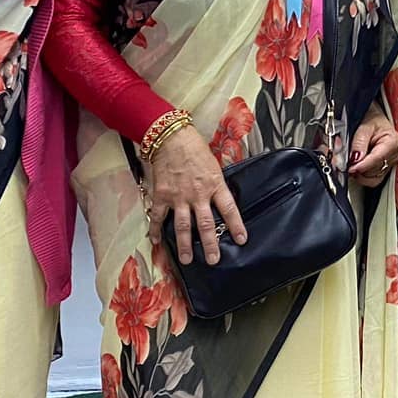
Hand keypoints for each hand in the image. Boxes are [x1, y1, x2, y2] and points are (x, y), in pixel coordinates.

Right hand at [146, 124, 243, 264]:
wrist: (171, 137)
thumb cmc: (195, 148)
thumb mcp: (214, 165)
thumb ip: (216, 184)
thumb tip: (221, 199)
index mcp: (215, 185)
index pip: (229, 209)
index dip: (236, 225)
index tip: (242, 240)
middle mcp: (198, 194)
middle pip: (205, 224)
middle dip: (210, 244)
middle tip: (213, 260)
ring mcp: (178, 197)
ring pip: (182, 226)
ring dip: (184, 245)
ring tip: (187, 260)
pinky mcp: (162, 195)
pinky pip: (158, 216)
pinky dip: (155, 230)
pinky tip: (155, 242)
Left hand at [347, 107, 397, 187]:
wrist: (372, 116)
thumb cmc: (371, 118)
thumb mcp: (364, 124)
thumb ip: (359, 142)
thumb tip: (354, 158)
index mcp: (393, 142)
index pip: (377, 160)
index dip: (361, 166)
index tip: (350, 167)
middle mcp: (394, 155)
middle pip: (374, 172)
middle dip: (357, 169)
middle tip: (342, 162)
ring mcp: (390, 163)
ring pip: (372, 179)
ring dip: (358, 174)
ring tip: (349, 163)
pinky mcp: (383, 169)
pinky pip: (372, 180)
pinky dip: (361, 175)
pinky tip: (355, 167)